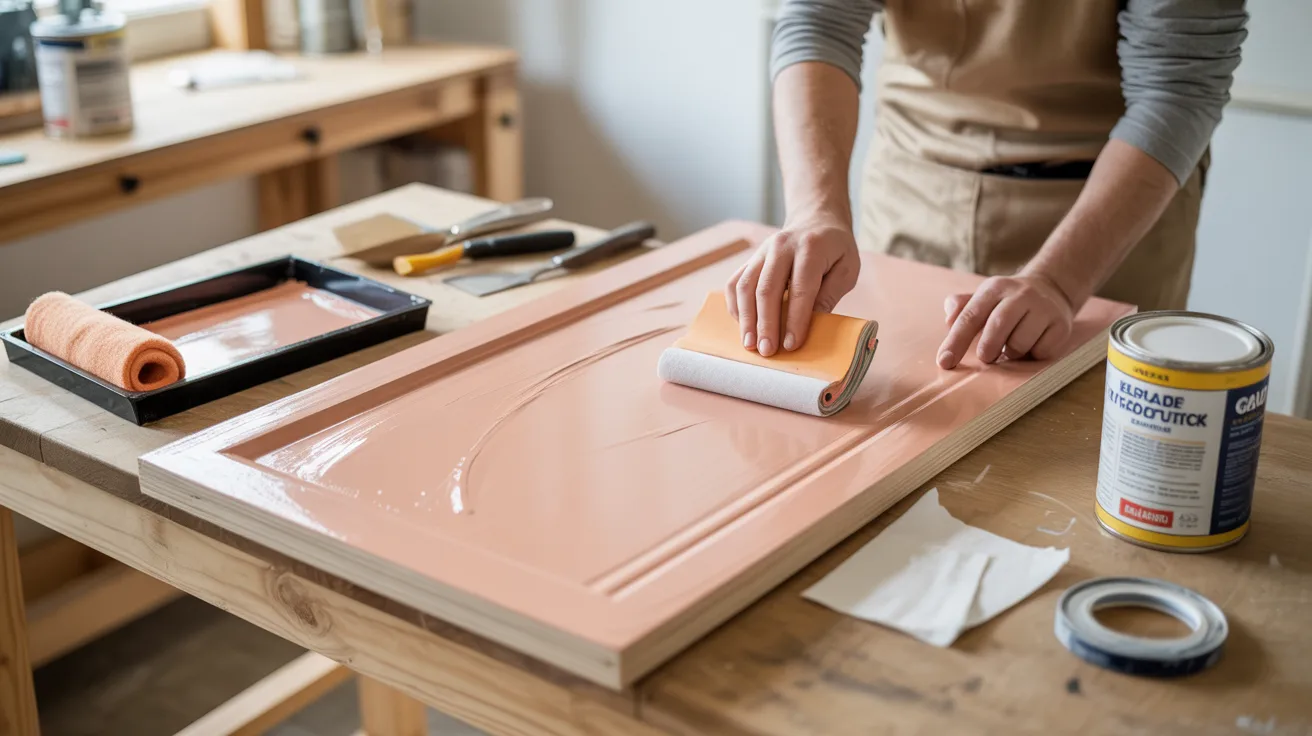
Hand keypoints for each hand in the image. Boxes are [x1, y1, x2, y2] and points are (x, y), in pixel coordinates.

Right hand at [725, 218, 859, 356]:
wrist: (816, 220)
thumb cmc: (835, 251)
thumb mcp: (847, 269)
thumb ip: (830, 294)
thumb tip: (810, 324)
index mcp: (811, 248)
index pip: (801, 288)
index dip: (795, 319)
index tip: (792, 345)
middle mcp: (781, 246)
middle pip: (767, 288)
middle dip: (766, 323)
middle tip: (767, 351)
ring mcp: (762, 251)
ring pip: (746, 286)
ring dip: (746, 318)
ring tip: (750, 345)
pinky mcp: (750, 259)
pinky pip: (735, 283)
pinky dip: (736, 306)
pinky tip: (743, 326)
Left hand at [937, 272, 1074, 369]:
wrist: (1051, 289)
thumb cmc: (1006, 302)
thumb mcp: (982, 298)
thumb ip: (961, 308)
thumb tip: (948, 320)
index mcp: (994, 288)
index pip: (970, 316)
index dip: (956, 341)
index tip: (945, 362)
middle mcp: (1020, 294)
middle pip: (997, 327)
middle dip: (987, 349)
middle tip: (987, 357)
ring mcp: (1043, 308)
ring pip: (1020, 344)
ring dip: (1011, 354)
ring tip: (1012, 346)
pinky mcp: (1061, 324)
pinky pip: (1041, 351)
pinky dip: (1033, 355)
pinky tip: (1033, 344)